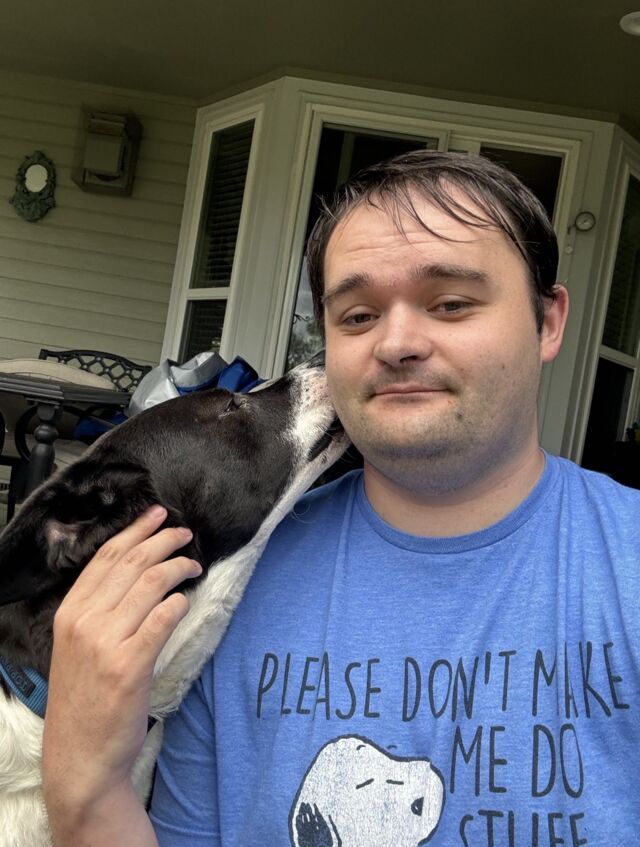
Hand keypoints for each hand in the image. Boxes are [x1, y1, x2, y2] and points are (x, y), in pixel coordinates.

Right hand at [42, 505, 201, 827]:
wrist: (81, 757)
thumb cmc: (85, 700)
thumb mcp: (78, 647)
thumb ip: (100, 610)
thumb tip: (138, 573)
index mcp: (70, 612)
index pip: (106, 557)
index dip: (135, 530)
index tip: (158, 514)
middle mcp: (84, 621)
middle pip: (132, 562)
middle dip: (164, 540)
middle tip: (186, 534)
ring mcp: (106, 643)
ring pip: (151, 583)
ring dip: (178, 567)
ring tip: (193, 565)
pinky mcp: (130, 665)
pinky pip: (163, 618)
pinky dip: (179, 603)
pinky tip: (187, 600)